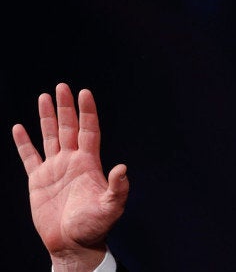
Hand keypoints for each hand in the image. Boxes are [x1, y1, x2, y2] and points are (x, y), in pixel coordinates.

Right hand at [12, 83, 128, 270]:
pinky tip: (19, 127)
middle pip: (68, 128)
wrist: (73, 243)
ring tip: (44, 97)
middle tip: (62, 86)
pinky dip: (23, 143)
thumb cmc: (94, 226)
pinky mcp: (38, 180)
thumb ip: (117, 188)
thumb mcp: (110, 207)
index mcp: (89, 163)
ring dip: (47, 118)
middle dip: (66, 107)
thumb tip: (123, 168)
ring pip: (50, 137)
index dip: (87, 112)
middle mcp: (72, 161)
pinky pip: (29, 157)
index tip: (85, 92)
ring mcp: (55, 169)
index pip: (89, 130)